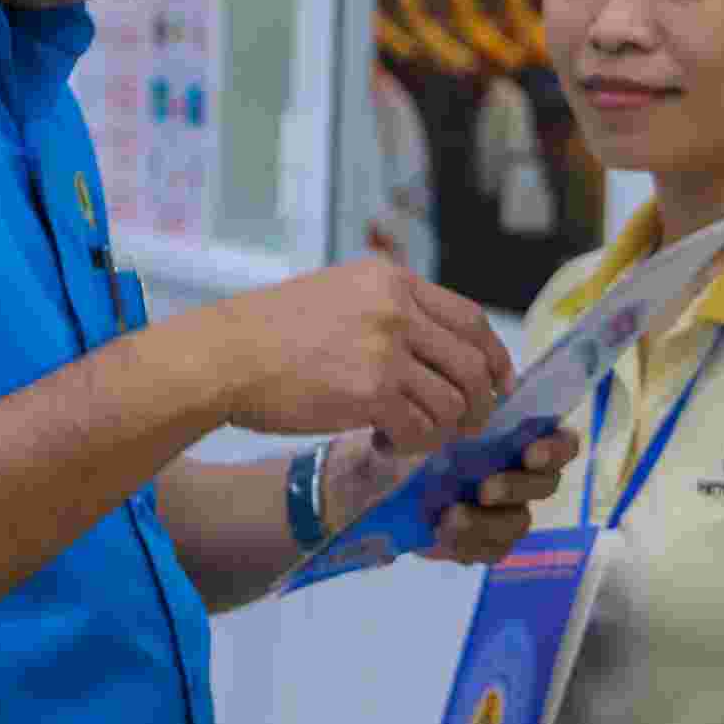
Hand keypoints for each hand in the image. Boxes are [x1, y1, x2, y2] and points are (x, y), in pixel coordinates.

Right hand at [210, 257, 512, 451]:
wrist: (223, 356)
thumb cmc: (272, 332)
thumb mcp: (339, 292)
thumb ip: (389, 308)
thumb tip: (439, 347)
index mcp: (392, 280)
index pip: (470, 319)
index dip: (494, 357)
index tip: (500, 382)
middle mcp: (396, 308)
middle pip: (471, 363)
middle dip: (480, 401)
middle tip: (469, 424)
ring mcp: (385, 348)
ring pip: (451, 401)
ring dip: (443, 428)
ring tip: (417, 434)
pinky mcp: (369, 391)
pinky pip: (419, 428)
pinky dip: (412, 443)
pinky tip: (387, 440)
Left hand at [313, 429, 579, 562]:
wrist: (372, 483)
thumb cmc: (410, 442)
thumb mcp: (430, 421)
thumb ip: (456, 414)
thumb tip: (468, 407)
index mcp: (517, 439)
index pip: (560, 442)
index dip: (556, 447)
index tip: (530, 451)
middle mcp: (520, 475)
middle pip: (545, 484)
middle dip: (518, 486)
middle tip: (485, 488)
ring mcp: (504, 512)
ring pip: (518, 522)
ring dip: (488, 521)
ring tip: (451, 516)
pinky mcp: (484, 542)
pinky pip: (492, 550)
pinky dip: (469, 543)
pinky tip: (440, 534)